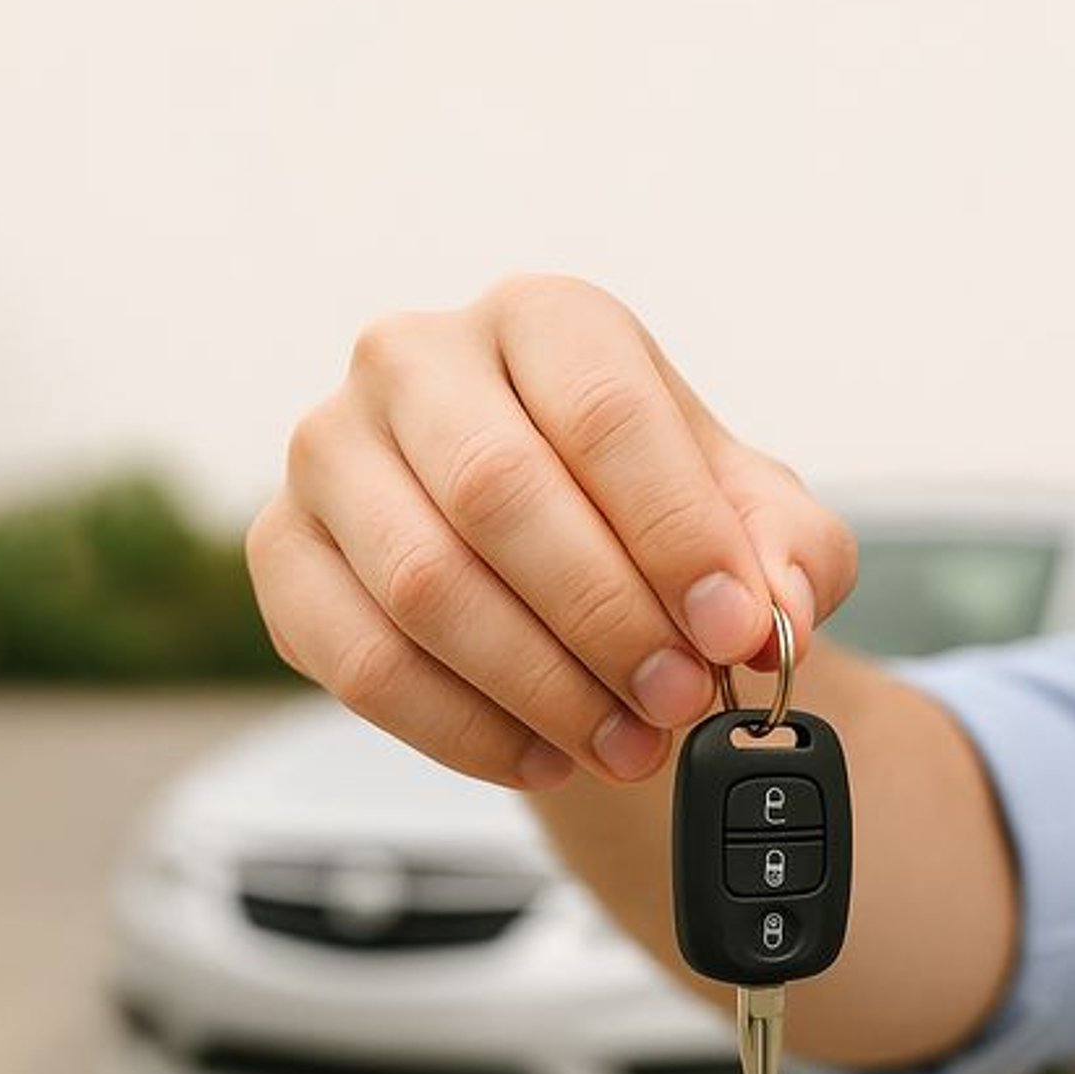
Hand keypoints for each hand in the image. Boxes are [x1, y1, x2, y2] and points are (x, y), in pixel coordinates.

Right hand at [245, 275, 858, 789]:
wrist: (548, 543)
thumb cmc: (644, 509)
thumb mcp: (746, 513)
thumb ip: (789, 551)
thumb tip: (778, 613)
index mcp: (540, 318)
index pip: (600, 409)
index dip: (673, 530)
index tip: (734, 629)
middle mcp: (416, 359)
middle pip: (497, 490)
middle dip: (604, 617)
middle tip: (678, 700)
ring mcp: (331, 450)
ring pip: (424, 583)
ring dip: (539, 687)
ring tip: (626, 744)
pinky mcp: (284, 551)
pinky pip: (360, 660)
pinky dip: (461, 729)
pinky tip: (542, 756)